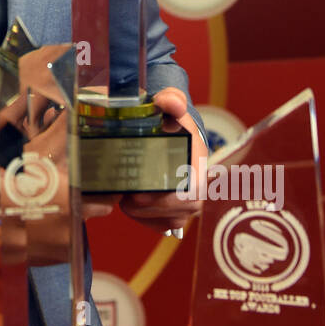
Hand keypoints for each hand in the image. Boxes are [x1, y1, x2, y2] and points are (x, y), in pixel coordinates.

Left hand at [117, 87, 205, 233]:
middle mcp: (199, 183)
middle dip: (150, 209)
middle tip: (125, 199)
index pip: (191, 191)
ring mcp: (190, 199)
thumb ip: (170, 100)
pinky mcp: (177, 209)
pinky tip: (132, 208)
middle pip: (181, 209)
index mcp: (198, 160)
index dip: (166, 199)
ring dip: (146, 215)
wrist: (172, 130)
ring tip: (125, 201)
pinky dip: (147, 221)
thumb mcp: (169, 104)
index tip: (138, 195)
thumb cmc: (169, 119)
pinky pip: (165, 224)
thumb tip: (172, 103)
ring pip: (173, 220)